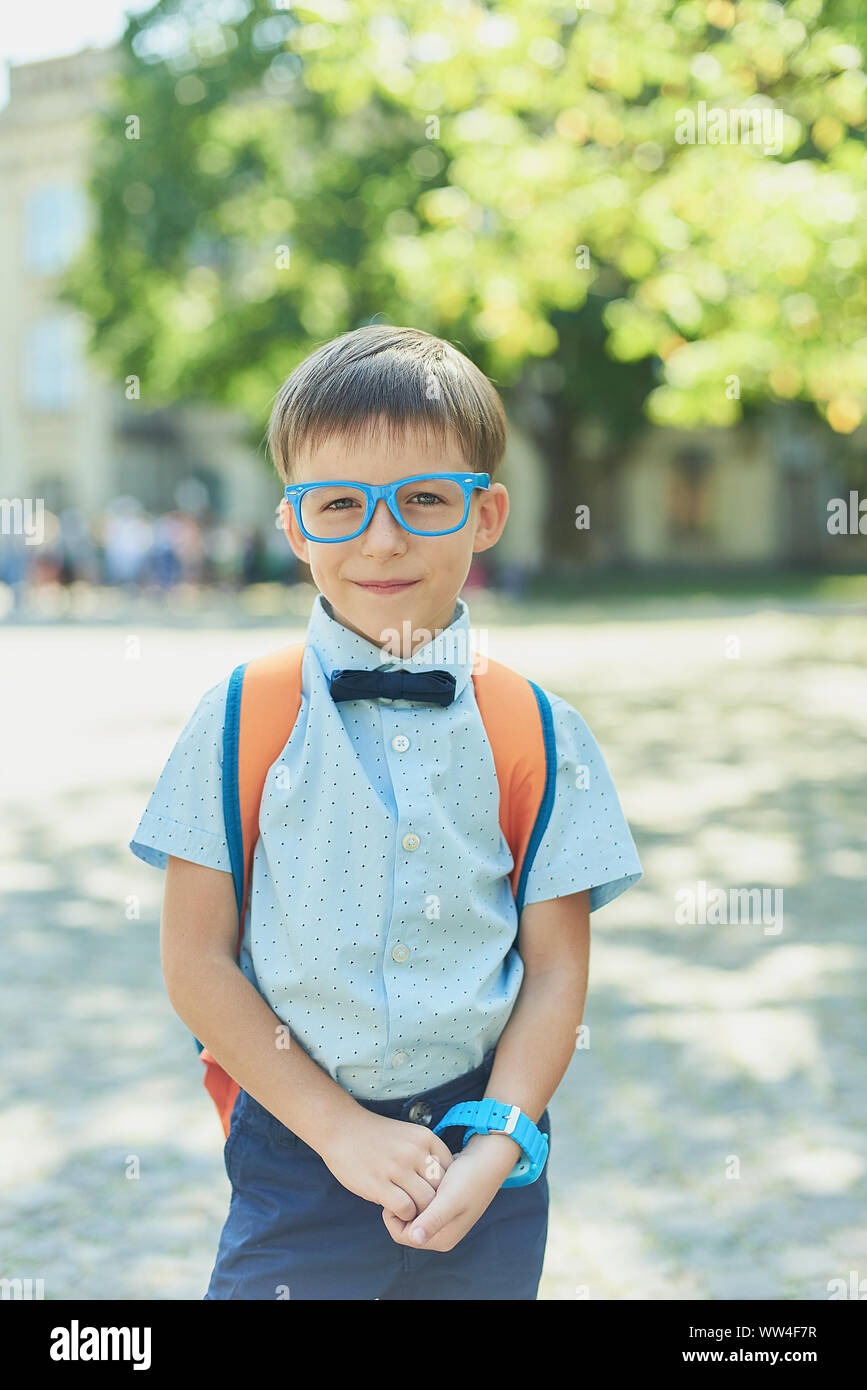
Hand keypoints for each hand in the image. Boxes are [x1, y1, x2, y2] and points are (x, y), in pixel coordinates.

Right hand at [319, 1108, 453, 1221]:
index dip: (444, 1187)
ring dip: (418, 1212)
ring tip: (407, 1209)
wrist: (341, 1128)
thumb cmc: (376, 1137)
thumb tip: (443, 1187)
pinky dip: (402, 1215)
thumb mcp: (409, 1136)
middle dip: (433, 1203)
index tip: (429, 1190)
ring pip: (426, 1203)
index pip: (451, 1171)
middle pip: (441, 1190)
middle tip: (420, 1207)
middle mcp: (415, 1152)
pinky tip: (391, 1207)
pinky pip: (405, 1209)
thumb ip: (426, 1156)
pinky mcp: (379, 1184)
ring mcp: (397, 1168)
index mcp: (426, 1138)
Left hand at [382, 1133, 517, 1252]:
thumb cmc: (471, 1177)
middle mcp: (441, 1233)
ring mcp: (442, 1219)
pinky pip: (421, 1202)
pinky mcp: (443, 1205)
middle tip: (409, 1181)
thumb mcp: (450, 1199)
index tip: (401, 1189)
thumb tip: (414, 1239)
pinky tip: (426, 1176)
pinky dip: (419, 1190)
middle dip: (404, 1204)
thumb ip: (432, 1220)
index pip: (400, 1234)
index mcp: (441, 1239)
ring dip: (412, 1196)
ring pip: (412, 1212)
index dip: (396, 1213)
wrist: (488, 1157)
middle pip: (405, 1224)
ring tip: (419, 1178)